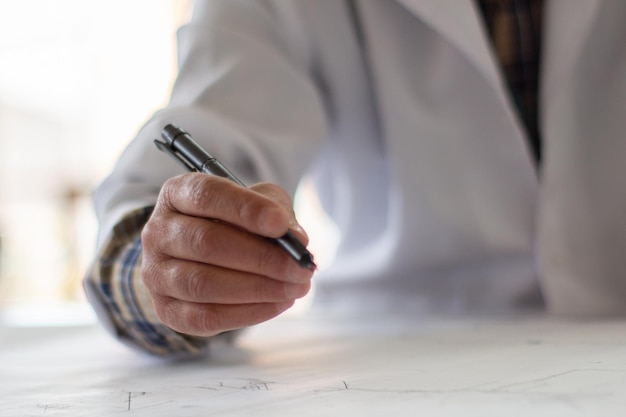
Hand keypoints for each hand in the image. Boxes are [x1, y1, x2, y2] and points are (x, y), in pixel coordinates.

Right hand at [140, 173, 313, 336]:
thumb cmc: (238, 223)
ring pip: (204, 284)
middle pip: (206, 243)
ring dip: (258, 288)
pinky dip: (248, 312)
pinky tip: (279, 303)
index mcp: (177, 194)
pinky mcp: (166, 310)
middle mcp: (157, 231)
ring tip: (297, 287)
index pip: (207, 195)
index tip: (281, 224)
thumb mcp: (259, 203)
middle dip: (262, 257)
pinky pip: (205, 317)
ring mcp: (156, 273)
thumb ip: (278, 213)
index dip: (245, 209)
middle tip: (301, 267)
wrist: (206, 256)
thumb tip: (297, 240)